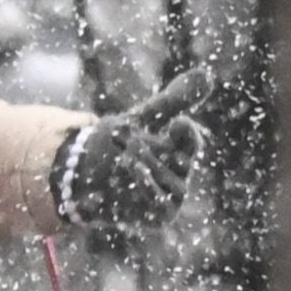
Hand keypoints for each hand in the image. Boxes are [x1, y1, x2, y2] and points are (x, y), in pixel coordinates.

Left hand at [56, 66, 212, 231]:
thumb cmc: (118, 145)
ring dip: (139, 163)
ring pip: (161, 177)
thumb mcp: (144, 119)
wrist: (83, 177)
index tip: (175, 122)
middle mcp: (180, 175)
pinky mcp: (157, 216)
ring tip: (122, 153)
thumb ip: (173, 100)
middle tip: (120, 133)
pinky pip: (157, 202)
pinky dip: (144, 187)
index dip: (184, 131)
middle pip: (173, 158)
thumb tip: (207, 73)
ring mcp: (171, 198)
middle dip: (144, 144)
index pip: (191, 139)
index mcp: (181, 151)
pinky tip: (130, 173)